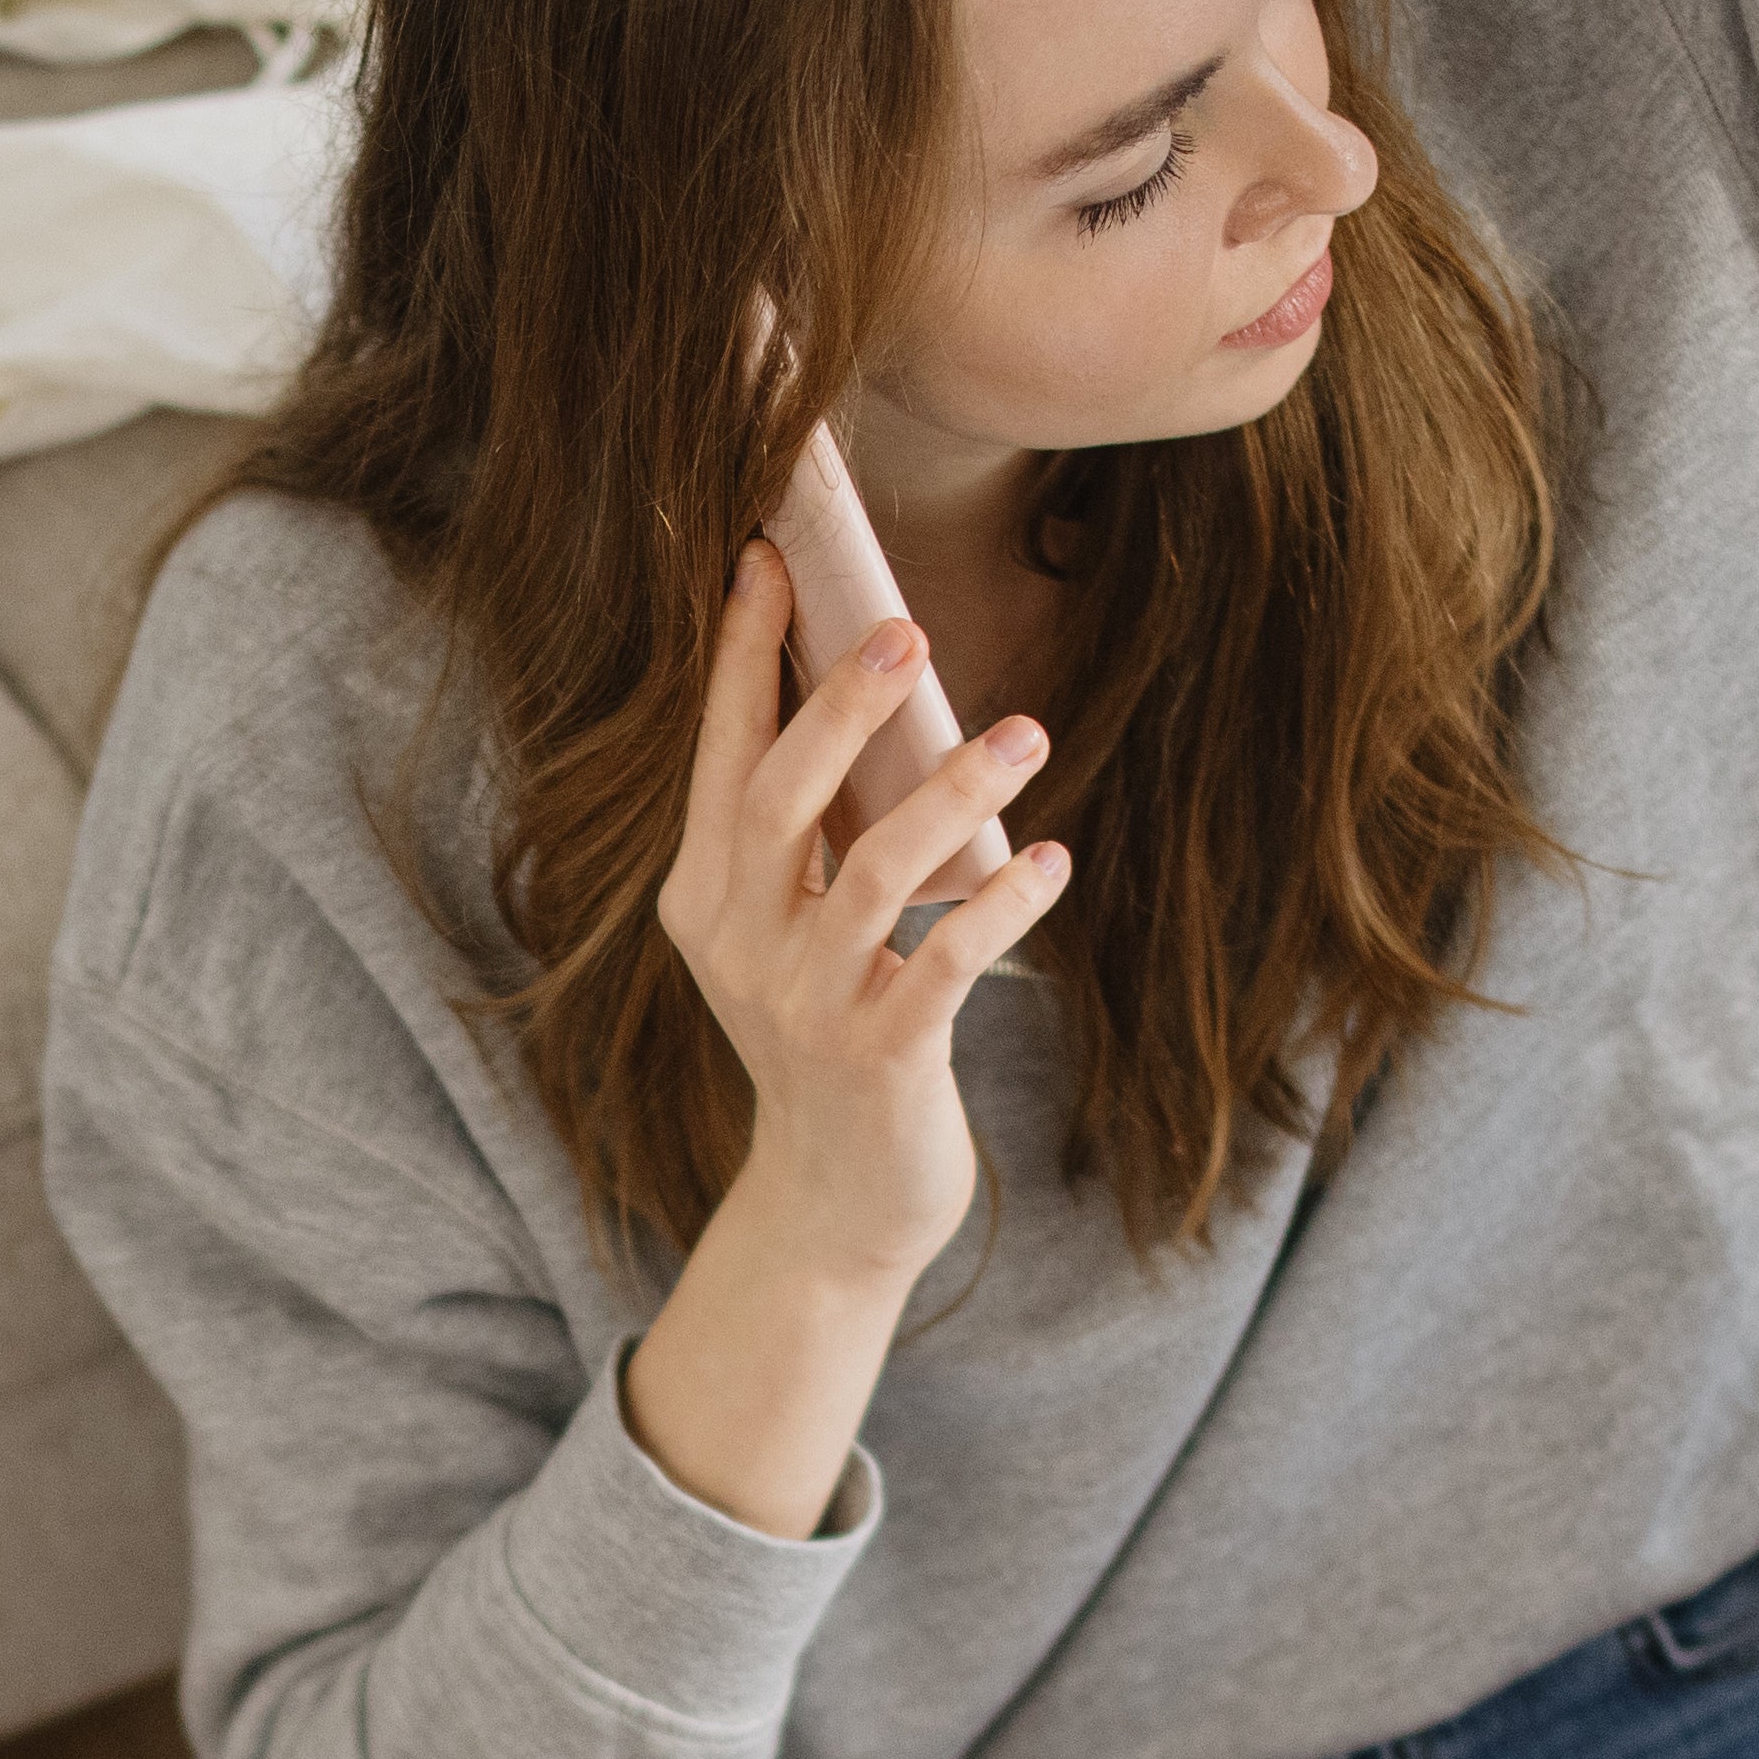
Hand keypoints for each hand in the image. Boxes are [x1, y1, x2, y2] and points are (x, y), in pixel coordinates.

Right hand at [617, 537, 1070, 1535]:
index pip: (721, 755)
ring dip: (952, 794)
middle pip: (779, 800)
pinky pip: (944, 963)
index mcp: (706, 897)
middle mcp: (740, 946)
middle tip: (907, 627)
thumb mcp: (788, 933)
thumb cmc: (831, 1035)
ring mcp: (804, 1006)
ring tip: (1028, 731)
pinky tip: (1053, 859)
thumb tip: (868, 689)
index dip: (742, 657)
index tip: (767, 557)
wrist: (835, 1201)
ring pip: (872, 876)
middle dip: (840, 707)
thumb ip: (806, 835)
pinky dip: (1003, 908)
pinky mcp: (878, 1058)